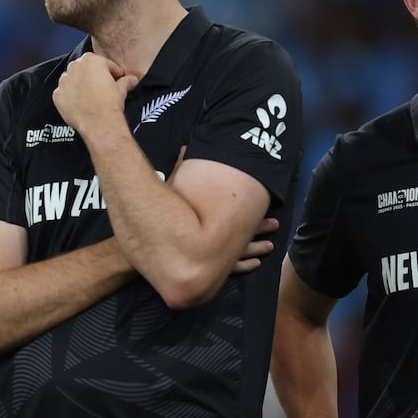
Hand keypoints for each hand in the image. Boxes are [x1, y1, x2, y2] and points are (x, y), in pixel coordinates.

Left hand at [52, 52, 134, 137]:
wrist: (98, 122)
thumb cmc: (109, 103)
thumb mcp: (121, 89)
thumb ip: (125, 81)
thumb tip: (132, 80)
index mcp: (91, 60)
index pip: (104, 64)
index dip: (112, 72)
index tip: (116, 79)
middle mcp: (74, 67)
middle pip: (85, 69)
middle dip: (93, 76)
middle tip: (102, 88)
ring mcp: (63, 81)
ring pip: (72, 79)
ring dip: (80, 85)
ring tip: (90, 97)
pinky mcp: (57, 95)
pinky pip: (64, 93)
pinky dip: (70, 97)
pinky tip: (79, 104)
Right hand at [167, 147, 275, 274]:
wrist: (143, 249)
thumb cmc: (158, 218)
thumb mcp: (170, 191)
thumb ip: (180, 170)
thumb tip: (185, 147)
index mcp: (211, 223)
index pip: (240, 221)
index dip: (257, 221)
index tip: (271, 218)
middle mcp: (214, 241)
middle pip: (243, 236)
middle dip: (260, 231)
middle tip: (274, 226)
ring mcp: (211, 258)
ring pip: (240, 255)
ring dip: (256, 250)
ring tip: (269, 247)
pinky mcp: (206, 270)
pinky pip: (230, 270)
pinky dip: (244, 266)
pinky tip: (254, 264)